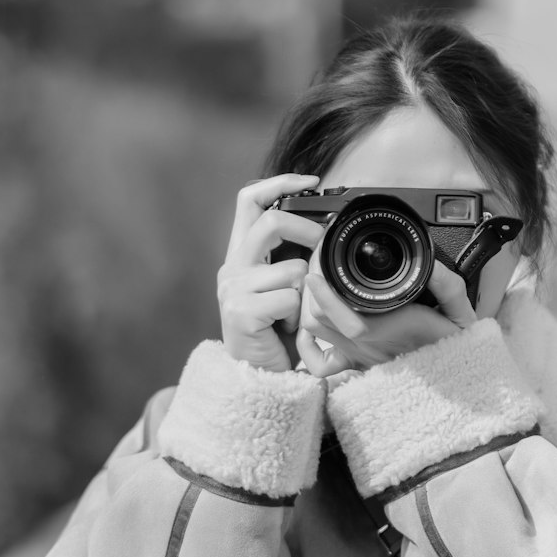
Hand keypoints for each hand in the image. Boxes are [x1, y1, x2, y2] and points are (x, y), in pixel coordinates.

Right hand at [218, 175, 324, 372]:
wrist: (259, 376)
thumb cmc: (277, 332)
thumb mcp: (282, 286)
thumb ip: (290, 256)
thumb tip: (322, 226)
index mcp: (241, 254)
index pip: (249, 199)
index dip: (279, 182)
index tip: (311, 180)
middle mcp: (232, 267)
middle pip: (270, 222)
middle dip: (307, 231)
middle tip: (324, 244)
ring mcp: (233, 289)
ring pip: (292, 268)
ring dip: (306, 293)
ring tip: (295, 313)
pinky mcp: (240, 312)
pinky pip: (289, 299)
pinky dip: (298, 316)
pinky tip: (287, 330)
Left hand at [296, 256, 476, 379]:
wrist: (456, 382)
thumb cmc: (456, 349)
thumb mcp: (461, 313)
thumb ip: (449, 286)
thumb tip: (432, 264)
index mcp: (391, 329)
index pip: (342, 315)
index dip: (324, 289)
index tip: (320, 264)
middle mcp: (369, 346)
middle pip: (319, 319)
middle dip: (312, 289)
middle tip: (317, 264)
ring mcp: (360, 357)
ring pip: (316, 332)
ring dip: (309, 307)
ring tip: (316, 284)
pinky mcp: (358, 365)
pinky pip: (321, 363)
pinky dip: (309, 345)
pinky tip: (315, 327)